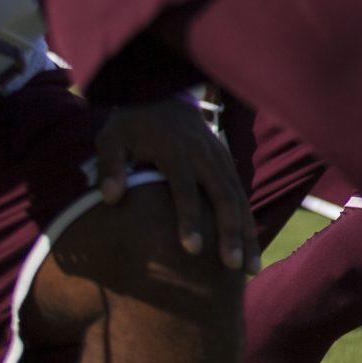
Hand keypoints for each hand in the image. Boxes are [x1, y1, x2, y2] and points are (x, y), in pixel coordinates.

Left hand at [94, 97, 255, 272]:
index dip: (189, 218)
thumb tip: (110, 198)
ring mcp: (220, 159)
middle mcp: (205, 156)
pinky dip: (248, 223)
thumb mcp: (111, 137)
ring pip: (240, 200)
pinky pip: (242, 196)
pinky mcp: (227, 164)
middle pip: (224, 197)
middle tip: (232, 267)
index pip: (185, 189)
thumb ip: (110, 166)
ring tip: (251, 269)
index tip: (191, 249)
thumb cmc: (132, 124)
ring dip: (247, 234)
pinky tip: (251, 249)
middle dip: (230, 234)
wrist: (164, 93)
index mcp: (175, 151)